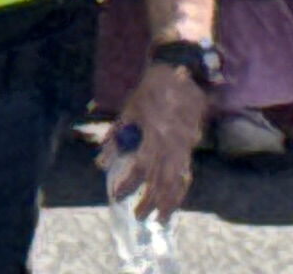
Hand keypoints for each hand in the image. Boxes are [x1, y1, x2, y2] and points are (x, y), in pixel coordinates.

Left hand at [110, 70, 204, 217]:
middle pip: (161, 181)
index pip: (140, 168)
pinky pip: (187, 172)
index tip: (115, 194)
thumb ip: (115, 138)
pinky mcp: (192, 145)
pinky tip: (174, 200)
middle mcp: (170, 144)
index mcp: (153, 134)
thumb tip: (100, 164)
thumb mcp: (129, 111)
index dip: (128, 184)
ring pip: (177, 181)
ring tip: (161, 218)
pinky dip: (180, 189)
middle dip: (150, 202)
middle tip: (138, 216)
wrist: (181, 73)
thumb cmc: (151, 91)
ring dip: (169, 202)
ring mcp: (184, 146)